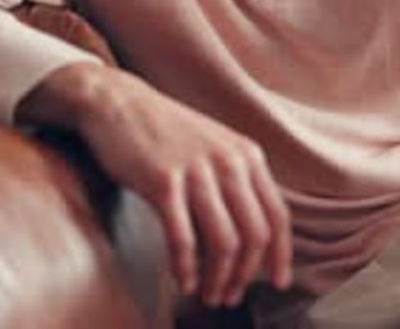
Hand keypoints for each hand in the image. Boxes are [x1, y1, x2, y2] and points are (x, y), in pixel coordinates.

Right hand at [18, 62, 292, 306]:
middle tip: (230, 297)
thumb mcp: (214, 147)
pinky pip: (183, 239)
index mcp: (246, 154)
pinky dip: (185, 268)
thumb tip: (252, 238)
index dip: (281, 255)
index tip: (278, 283)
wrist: (118, 104)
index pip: (277, 214)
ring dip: (217, 279)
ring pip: (224, 243)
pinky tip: (181, 281)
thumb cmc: (165, 133)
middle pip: (254, 235)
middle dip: (245, 275)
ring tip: (206, 295)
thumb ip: (236, 181)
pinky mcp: (163, 182)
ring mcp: (196, 170)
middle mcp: (228, 161)